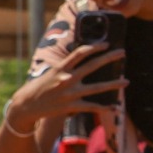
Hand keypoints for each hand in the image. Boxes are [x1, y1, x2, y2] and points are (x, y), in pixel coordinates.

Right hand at [4, 41, 125, 129]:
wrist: (25, 106)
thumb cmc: (39, 88)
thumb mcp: (49, 73)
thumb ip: (65, 68)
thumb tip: (80, 60)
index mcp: (60, 68)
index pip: (80, 53)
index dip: (94, 47)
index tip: (107, 44)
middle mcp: (66, 78)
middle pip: (92, 66)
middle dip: (109, 58)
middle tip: (123, 53)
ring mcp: (70, 93)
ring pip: (97, 87)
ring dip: (114, 84)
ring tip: (127, 82)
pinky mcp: (71, 106)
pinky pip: (92, 106)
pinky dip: (105, 107)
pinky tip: (115, 108)